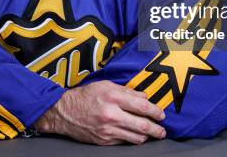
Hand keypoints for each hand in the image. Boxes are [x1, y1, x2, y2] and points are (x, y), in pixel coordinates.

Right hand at [35, 80, 166, 144]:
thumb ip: (127, 91)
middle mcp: (112, 114)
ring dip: (146, 136)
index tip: (161, 114)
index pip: (142, 106)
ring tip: (151, 133)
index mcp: (113, 97)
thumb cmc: (85, 96)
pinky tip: (134, 135)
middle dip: (157, 129)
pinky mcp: (104, 141)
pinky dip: (132, 138)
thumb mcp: (106, 85)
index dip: (156, 111)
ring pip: (136, 137)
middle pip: (143, 125)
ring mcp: (108, 129)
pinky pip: (124, 141)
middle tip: (162, 130)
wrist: (64, 112)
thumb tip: (144, 96)